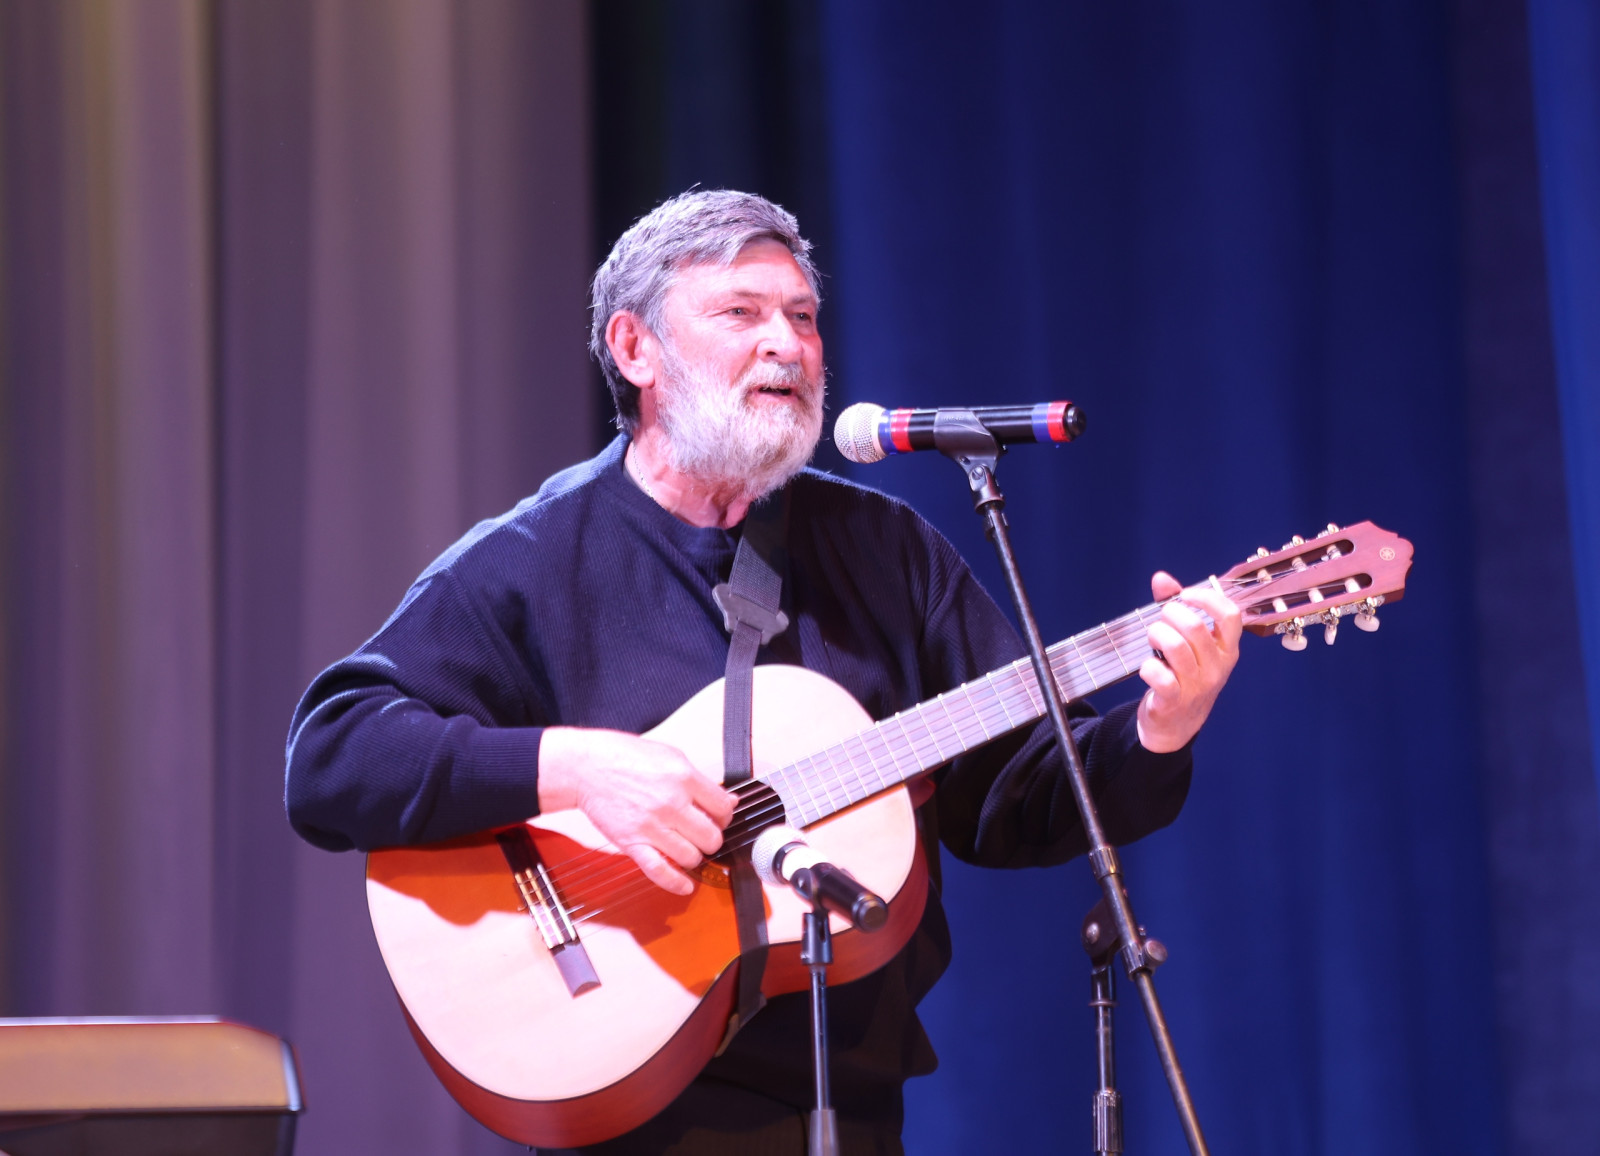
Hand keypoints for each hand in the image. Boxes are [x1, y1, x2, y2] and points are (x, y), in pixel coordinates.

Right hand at [538, 727, 736, 895]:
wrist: (584, 767)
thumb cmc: (623, 757)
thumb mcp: (670, 755)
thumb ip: (700, 779)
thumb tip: (729, 800)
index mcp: (684, 777)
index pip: (723, 808)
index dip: (724, 816)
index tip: (717, 818)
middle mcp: (671, 802)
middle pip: (711, 837)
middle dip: (711, 839)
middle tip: (702, 834)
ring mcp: (651, 825)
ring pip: (691, 857)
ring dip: (693, 857)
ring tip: (686, 848)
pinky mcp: (632, 843)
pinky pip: (660, 871)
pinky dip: (676, 883)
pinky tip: (685, 885)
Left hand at [1136, 572, 1242, 752]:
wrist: (1177, 724)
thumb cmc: (1183, 674)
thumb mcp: (1188, 643)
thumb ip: (1176, 607)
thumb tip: (1161, 578)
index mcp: (1227, 649)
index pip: (1230, 615)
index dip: (1206, 597)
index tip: (1184, 595)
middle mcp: (1217, 667)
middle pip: (1194, 626)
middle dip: (1169, 615)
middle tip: (1161, 623)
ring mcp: (1198, 685)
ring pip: (1175, 646)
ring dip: (1156, 635)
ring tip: (1153, 640)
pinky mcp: (1175, 700)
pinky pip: (1160, 674)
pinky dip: (1148, 666)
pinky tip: (1149, 667)